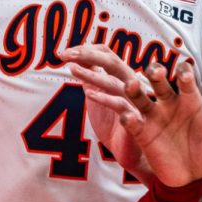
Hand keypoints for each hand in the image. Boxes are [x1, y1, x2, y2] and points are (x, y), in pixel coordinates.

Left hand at [59, 44, 153, 180]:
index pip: (107, 53)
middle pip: (112, 61)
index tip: (66, 52)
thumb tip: (75, 59)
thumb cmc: (114, 123)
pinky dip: (105, 99)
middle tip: (65, 54)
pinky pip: (121, 106)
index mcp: (122, 76)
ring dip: (91, 74)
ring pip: (114, 82)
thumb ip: (91, 77)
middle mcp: (131, 83)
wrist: (129, 152)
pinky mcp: (136, 120)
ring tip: (71, 69)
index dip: (87, 49)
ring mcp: (135, 101)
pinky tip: (88, 95)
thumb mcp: (99, 95)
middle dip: (88, 54)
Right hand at [63, 44, 201, 186]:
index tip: (184, 75)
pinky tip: (128, 117)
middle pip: (159, 82)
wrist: (193, 179)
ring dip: (134, 90)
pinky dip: (128, 118)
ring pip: (140, 98)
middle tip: (155, 71)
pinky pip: (131, 123)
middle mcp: (170, 104)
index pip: (185, 79)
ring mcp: (154, 118)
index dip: (184, 74)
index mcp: (190, 101)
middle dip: (156, 73)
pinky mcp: (142, 134)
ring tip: (131, 85)